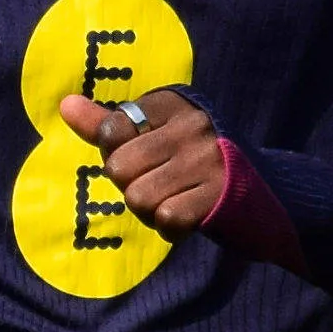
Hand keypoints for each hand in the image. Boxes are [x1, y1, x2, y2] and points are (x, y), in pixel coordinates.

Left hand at [54, 82, 226, 234]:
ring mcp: (208, 159)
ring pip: (137, 197)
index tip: (149, 158)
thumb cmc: (194, 163)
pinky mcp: (219, 194)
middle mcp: (193, 125)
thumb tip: (65, 105)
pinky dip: (172, 228)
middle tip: (164, 184)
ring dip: (151, 210)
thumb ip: (108, 125)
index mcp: (174, 103)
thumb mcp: (154, 135)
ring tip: (178, 199)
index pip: (110, 131)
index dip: (119, 156)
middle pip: (118, 168)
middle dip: (132, 186)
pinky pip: (165, 218)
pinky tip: (191, 214)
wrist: (267, 192)